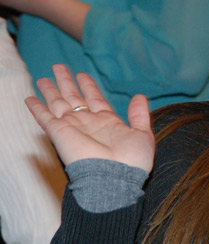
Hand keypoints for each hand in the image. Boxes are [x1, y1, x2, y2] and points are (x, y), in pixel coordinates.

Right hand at [25, 64, 154, 172]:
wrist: (115, 178)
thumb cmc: (131, 161)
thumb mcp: (142, 133)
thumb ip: (139, 115)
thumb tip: (139, 96)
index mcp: (107, 122)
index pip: (95, 99)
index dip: (88, 87)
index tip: (82, 75)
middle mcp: (88, 123)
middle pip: (74, 98)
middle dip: (66, 82)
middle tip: (58, 67)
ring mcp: (73, 127)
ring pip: (58, 103)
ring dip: (50, 90)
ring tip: (43, 77)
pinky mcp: (60, 133)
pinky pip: (45, 118)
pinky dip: (37, 108)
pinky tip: (30, 98)